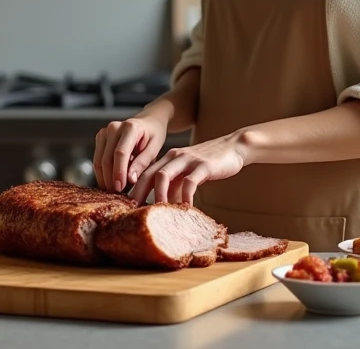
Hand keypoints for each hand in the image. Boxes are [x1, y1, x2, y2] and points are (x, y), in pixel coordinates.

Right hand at [93, 114, 167, 193]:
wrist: (148, 121)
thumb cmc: (153, 135)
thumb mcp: (155, 148)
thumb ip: (143, 162)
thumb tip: (130, 179)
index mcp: (130, 127)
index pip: (120, 153)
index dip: (119, 172)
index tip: (120, 188)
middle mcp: (114, 127)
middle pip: (107, 158)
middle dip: (110, 179)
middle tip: (117, 195)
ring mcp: (104, 132)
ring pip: (99, 161)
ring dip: (105, 178)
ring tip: (115, 190)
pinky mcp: (100, 138)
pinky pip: (97, 160)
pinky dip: (103, 173)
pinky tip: (111, 182)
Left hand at [129, 134, 246, 206]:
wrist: (234, 147)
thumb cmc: (209, 164)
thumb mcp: (188, 174)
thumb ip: (176, 187)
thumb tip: (164, 207)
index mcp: (167, 159)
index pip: (144, 173)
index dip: (133, 189)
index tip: (125, 206)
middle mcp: (174, 157)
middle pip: (148, 174)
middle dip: (138, 193)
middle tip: (132, 212)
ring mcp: (188, 160)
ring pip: (163, 175)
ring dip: (158, 195)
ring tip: (158, 213)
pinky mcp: (203, 165)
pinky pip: (190, 182)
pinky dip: (185, 196)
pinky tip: (186, 208)